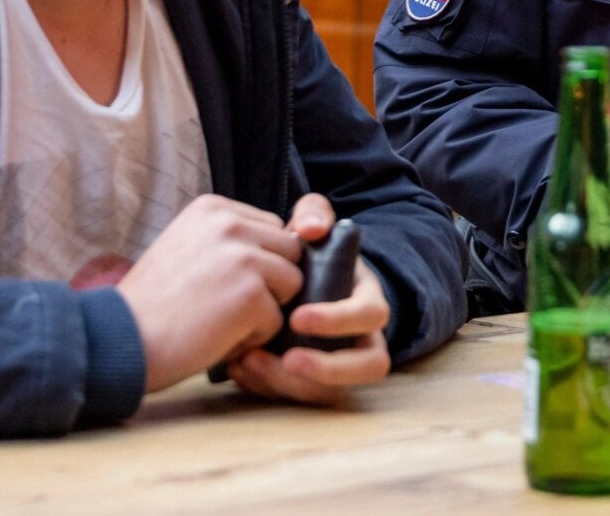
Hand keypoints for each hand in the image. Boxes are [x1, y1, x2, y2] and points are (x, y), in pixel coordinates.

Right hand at [117, 194, 302, 392]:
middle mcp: (230, 224)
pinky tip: (215, 337)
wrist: (118, 340)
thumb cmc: (153, 303)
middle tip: (224, 304)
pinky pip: (278, 320)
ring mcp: (243, 258)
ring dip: (264, 310)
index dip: (260, 261)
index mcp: (214, 208)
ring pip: (291, 284)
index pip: (273, 227)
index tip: (223, 281)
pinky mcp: (251, 295)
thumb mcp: (187, 246)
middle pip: (290, 252)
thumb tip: (288, 239)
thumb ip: (230, 239)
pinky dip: (252, 338)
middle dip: (270, 283)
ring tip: (220, 320)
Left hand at [226, 194, 394, 404]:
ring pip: (330, 391)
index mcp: (365, 300)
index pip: (372, 316)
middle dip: (329, 368)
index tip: (298, 316)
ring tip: (249, 363)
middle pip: (368, 366)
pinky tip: (237, 366)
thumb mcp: (311, 227)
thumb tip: (312, 228)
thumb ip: (314, 214)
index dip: (340, 321)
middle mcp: (359, 337)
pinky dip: (264, 385)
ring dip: (291, 384)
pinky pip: (296, 395)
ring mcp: (335, 364)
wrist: (284, 280)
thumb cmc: (305, 254)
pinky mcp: (307, 382)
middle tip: (287, 359)